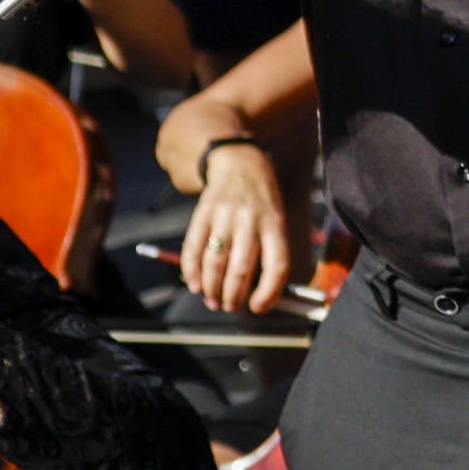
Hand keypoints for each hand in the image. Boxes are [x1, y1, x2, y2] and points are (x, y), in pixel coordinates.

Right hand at [174, 141, 297, 313]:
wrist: (238, 162)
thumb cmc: (262, 200)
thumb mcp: (276, 219)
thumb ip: (270, 252)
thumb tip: (263, 297)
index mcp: (275, 224)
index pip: (277, 265)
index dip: (268, 292)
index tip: (258, 308)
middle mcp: (251, 219)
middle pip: (242, 268)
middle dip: (233, 296)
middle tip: (229, 307)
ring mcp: (225, 215)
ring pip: (216, 262)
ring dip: (212, 288)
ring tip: (212, 300)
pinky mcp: (202, 212)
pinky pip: (193, 247)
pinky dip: (192, 271)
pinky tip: (194, 284)